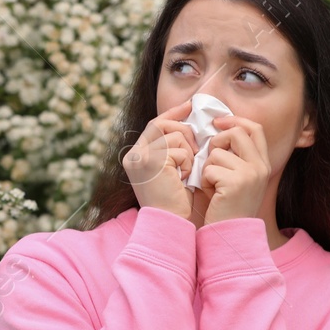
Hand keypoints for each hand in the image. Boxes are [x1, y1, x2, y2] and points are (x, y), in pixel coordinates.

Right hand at [122, 99, 200, 221]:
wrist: (170, 223)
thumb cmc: (175, 201)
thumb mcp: (170, 169)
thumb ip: (172, 147)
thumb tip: (189, 117)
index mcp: (134, 157)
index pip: (154, 124)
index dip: (173, 114)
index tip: (190, 106)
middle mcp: (133, 155)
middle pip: (162, 124)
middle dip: (185, 132)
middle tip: (196, 150)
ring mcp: (140, 158)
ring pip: (174, 136)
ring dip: (188, 152)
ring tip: (186, 172)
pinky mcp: (152, 162)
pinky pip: (180, 150)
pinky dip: (188, 163)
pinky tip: (184, 179)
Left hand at [195, 113, 272, 226]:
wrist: (231, 235)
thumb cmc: (228, 207)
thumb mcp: (239, 179)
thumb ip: (236, 157)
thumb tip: (218, 131)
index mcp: (263, 164)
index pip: (254, 128)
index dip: (235, 120)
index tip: (219, 122)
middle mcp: (260, 167)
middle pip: (236, 133)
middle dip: (217, 141)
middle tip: (209, 157)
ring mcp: (250, 174)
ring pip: (217, 153)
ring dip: (208, 168)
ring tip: (212, 186)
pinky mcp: (235, 183)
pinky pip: (209, 169)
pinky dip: (204, 181)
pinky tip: (211, 194)